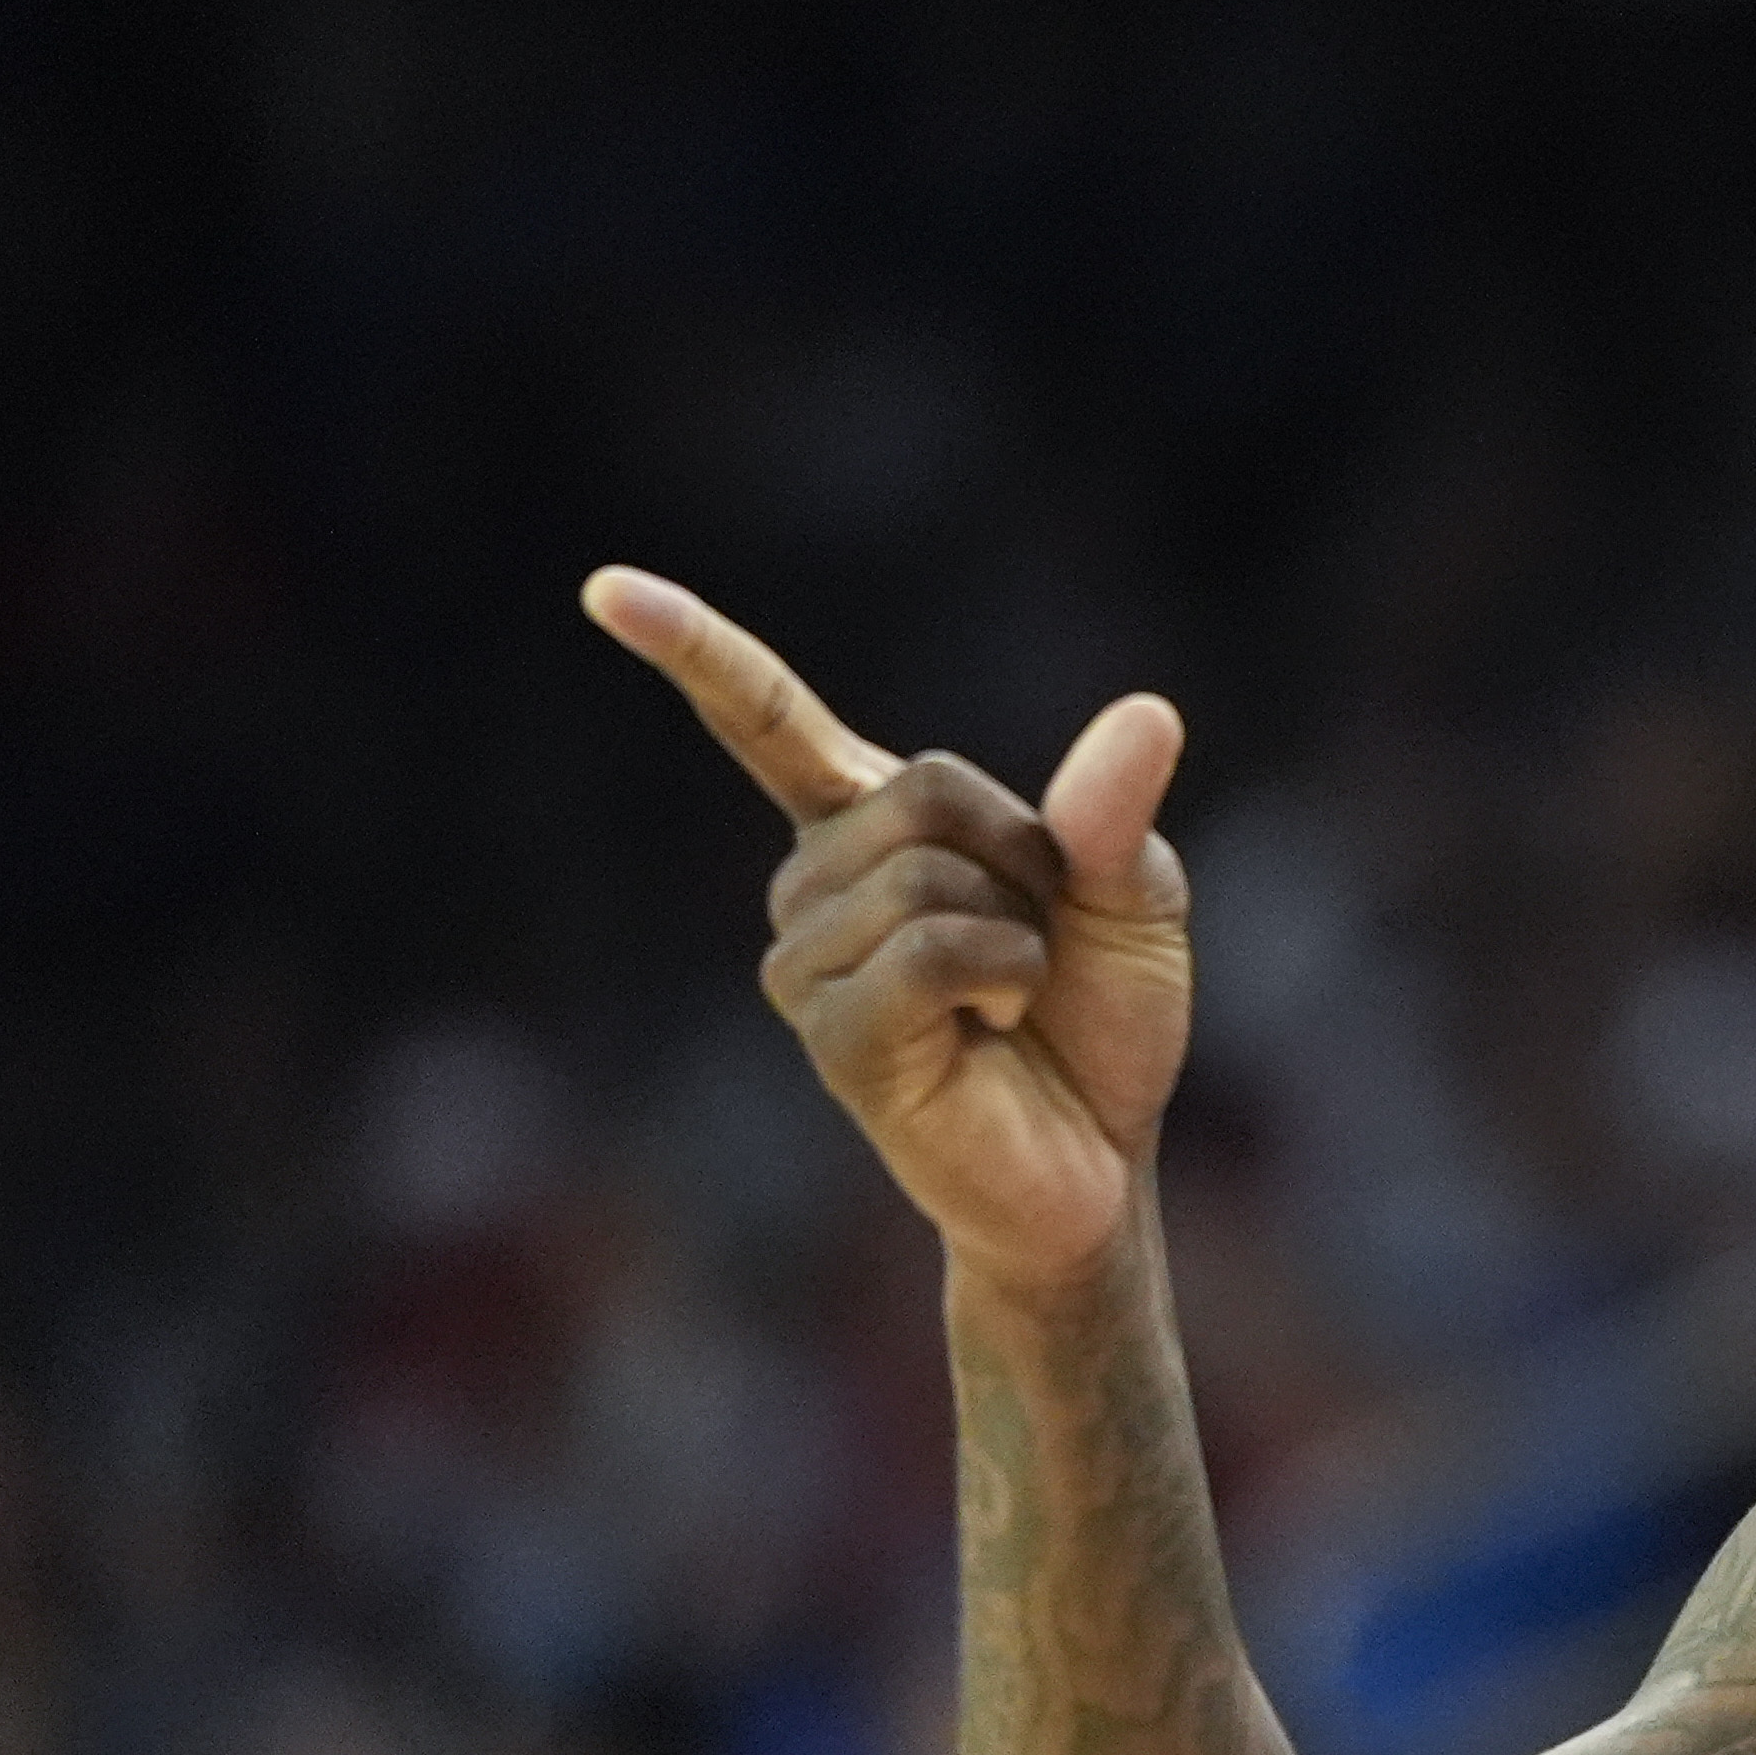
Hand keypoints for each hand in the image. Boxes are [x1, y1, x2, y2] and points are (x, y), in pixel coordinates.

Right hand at [581, 566, 1191, 1291]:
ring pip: (922, 873)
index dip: (696, 652)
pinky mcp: (834, 1034)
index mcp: (871, 828)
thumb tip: (1148, 713)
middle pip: (920, 787)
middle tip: (1037, 939)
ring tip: (1013, 996)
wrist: (1097, 1165)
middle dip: (1024, 856)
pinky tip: (996, 1027)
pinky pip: (924, 950)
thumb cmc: (1099, 1027)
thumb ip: (1115, 812)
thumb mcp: (1134, 902)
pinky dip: (997, 973)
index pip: (772, 724)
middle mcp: (817, 884)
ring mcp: (811, 961)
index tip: (607, 588)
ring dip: (1016, 928)